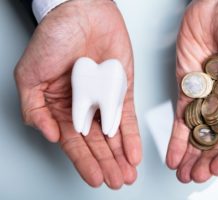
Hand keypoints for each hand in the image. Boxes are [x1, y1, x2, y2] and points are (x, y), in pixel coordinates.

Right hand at [14, 0, 140, 188]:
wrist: (82, 13)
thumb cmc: (54, 38)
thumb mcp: (30, 76)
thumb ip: (35, 109)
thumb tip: (49, 136)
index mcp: (60, 107)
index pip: (73, 142)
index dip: (83, 161)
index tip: (94, 178)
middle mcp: (83, 107)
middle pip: (96, 142)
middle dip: (106, 163)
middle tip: (116, 181)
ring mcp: (104, 99)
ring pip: (114, 134)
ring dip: (121, 156)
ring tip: (127, 174)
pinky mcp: (121, 90)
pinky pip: (127, 117)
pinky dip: (131, 135)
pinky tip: (134, 152)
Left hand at [166, 0, 217, 182]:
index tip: (217, 170)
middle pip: (216, 141)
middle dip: (206, 161)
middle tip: (195, 177)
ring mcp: (206, 99)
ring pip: (198, 134)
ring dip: (190, 156)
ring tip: (183, 174)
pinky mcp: (186, 91)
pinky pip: (181, 119)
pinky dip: (177, 139)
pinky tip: (173, 156)